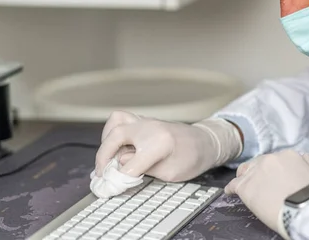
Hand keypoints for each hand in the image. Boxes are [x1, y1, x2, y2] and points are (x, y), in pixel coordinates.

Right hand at [94, 111, 242, 181]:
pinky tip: (117, 147)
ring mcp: (146, 121)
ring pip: (116, 122)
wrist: (206, 141)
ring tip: (109, 158)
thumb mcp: (170, 173)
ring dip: (107, 141)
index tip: (110, 188)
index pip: (129, 164)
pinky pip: (121, 119)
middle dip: (104, 157)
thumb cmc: (192, 158)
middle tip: (103, 174)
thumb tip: (119, 168)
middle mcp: (150, 127)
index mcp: (159, 143)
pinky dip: (113, 132)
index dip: (118, 179)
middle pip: (116, 136)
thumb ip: (143, 170)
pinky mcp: (144, 120)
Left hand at [224, 149, 308, 236]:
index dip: (273, 169)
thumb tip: (304, 157)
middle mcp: (270, 159)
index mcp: (288, 155)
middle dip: (257, 172)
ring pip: (245, 171)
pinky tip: (229, 192)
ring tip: (242, 184)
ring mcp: (256, 172)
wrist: (303, 208)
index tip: (274, 176)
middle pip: (258, 163)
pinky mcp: (246, 186)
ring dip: (244, 177)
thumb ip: (307, 163)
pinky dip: (231, 188)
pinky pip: (234, 185)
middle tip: (259, 182)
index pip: (275, 160)